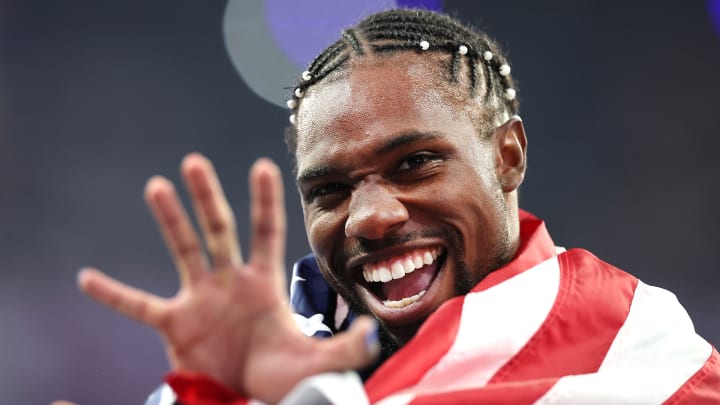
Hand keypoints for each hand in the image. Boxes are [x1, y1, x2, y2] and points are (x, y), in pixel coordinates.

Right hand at [78, 153, 377, 402]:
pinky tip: (87, 278)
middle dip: (208, 196)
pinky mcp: (175, 325)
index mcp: (264, 283)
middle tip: (195, 161)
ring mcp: (200, 299)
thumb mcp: (317, 362)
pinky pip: (138, 305)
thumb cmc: (285, 377)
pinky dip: (114, 294)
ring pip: (182, 250)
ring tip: (157, 185)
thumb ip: (346, 348)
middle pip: (218, 229)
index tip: (262, 164)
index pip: (267, 232)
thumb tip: (373, 331)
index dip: (264, 201)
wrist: (251, 398)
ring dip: (170, 220)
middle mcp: (230, 281)